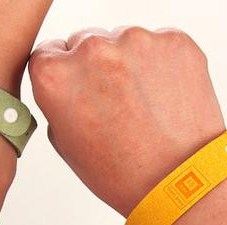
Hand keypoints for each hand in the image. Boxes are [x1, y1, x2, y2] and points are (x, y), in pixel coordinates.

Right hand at [29, 27, 225, 216]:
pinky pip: (159, 44)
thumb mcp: (65, 142)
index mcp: (56, 76)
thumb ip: (57, 100)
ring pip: (123, 40)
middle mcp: (93, 50)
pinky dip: (160, 64)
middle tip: (114, 102)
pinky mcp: (175, 41)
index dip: (63, 74)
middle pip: (85, 41)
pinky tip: (163, 97)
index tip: (78, 90)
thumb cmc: (120, 172)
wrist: (178, 183)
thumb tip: (67, 78)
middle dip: (95, 66)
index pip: (48, 53)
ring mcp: (137, 40)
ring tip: (143, 105)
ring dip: (128, 63)